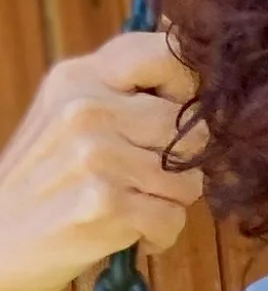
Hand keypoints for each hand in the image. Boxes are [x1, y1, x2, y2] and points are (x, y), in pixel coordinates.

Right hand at [0, 24, 207, 290]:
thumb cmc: (49, 181)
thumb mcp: (70, 116)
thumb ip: (126, 90)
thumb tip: (195, 61)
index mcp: (79, 77)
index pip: (166, 54)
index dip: (191, 88)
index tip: (178, 117)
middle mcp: (85, 109)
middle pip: (193, 129)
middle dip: (184, 164)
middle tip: (148, 181)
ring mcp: (94, 156)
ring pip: (190, 179)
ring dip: (170, 203)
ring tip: (133, 206)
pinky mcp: (103, 203)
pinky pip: (172, 218)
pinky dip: (159, 235)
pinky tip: (128, 232)